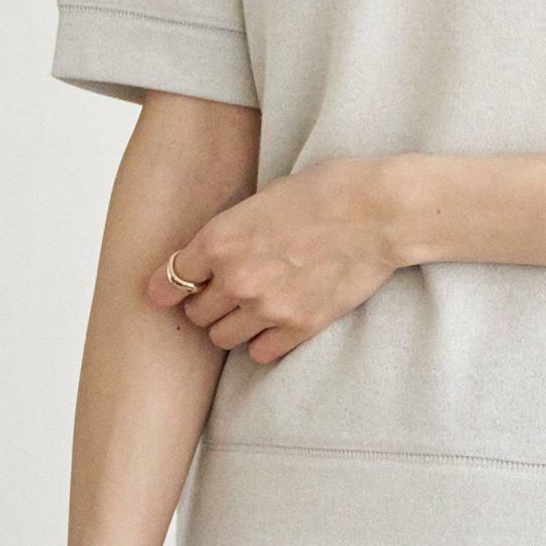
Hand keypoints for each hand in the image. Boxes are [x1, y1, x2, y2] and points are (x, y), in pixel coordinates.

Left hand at [146, 155, 412, 362]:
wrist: (377, 212)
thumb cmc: (324, 191)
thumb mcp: (263, 199)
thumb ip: (231, 232)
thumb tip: (213, 254)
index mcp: (221, 239)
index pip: (170, 279)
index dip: (169, 285)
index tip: (169, 290)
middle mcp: (236, 278)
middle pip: (196, 313)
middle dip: (206, 302)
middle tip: (226, 291)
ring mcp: (267, 307)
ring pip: (222, 338)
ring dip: (231, 324)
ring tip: (252, 306)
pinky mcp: (298, 327)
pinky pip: (259, 353)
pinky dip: (262, 341)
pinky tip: (276, 321)